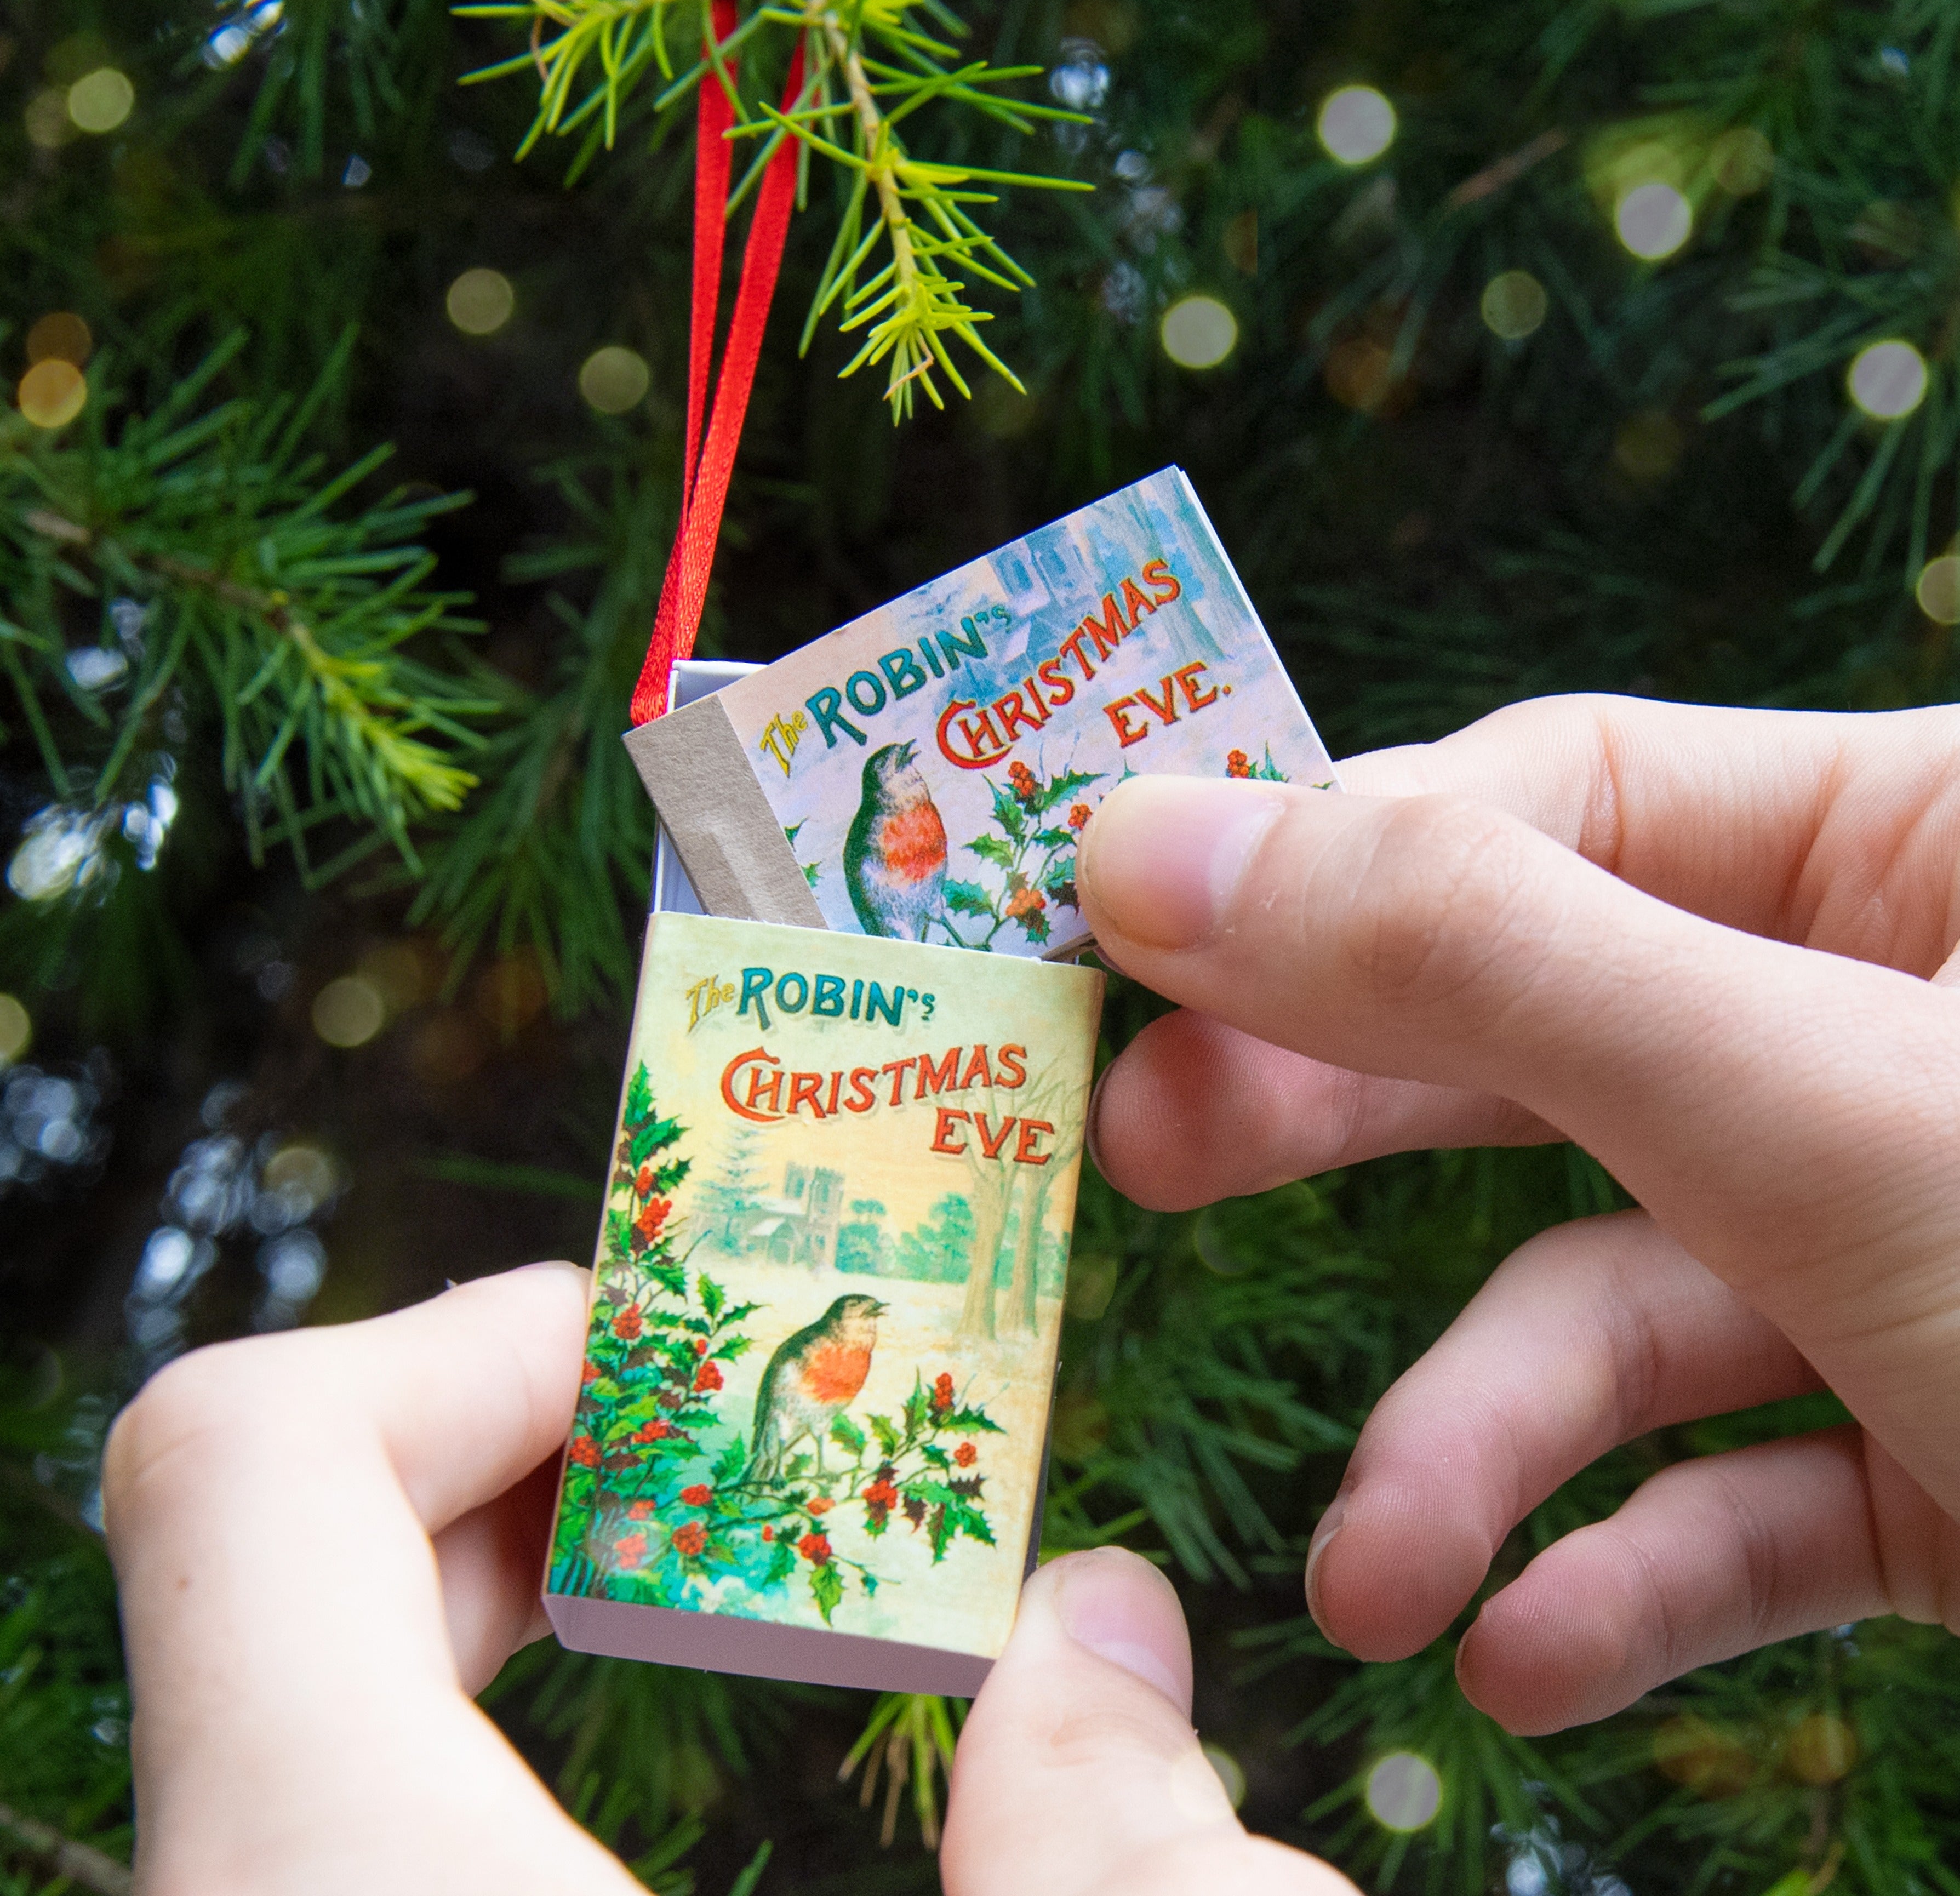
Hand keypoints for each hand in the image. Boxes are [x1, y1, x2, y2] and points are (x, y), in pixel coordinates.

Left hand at [105, 1270, 1348, 1894]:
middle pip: (285, 1551)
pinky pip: (354, 1812)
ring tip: (758, 1592)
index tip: (698, 1365)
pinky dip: (496, 1751)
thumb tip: (1103, 1633)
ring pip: (326, 1696)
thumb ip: (1132, 1850)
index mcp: (332, 1882)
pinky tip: (660, 1783)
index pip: (246, 1459)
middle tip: (760, 1463)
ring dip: (536, 1595)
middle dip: (553, 1459)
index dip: (482, 1344)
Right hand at [1076, 695, 1959, 1733]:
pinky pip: (1752, 1484)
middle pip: (1549, 1034)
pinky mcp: (1949, 1449)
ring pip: (1635, 1297)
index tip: (1124, 938)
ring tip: (1366, 1569)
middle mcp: (1904, 1029)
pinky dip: (1638, 1569)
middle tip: (1145, 1159)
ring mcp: (1922, 1246)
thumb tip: (1151, 837)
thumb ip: (1475, 962)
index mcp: (1923, 849)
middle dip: (1348, 1120)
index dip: (1326, 866)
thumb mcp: (1818, 1106)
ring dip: (1486, 1444)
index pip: (1550, 796)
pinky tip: (1527, 1650)